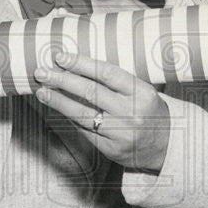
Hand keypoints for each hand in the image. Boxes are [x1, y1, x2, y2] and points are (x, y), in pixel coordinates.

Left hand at [33, 52, 169, 171]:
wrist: (166, 145)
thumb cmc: (148, 111)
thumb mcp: (141, 91)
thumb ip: (115, 80)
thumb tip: (77, 65)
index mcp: (142, 93)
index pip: (107, 73)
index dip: (81, 64)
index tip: (60, 57)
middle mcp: (132, 113)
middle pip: (91, 92)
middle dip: (62, 80)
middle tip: (42, 72)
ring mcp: (121, 133)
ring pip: (83, 114)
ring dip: (58, 101)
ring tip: (42, 91)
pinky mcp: (111, 150)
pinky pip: (85, 131)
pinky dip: (69, 118)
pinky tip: (57, 109)